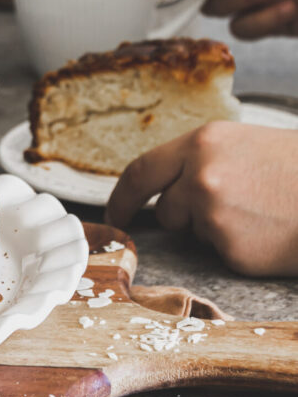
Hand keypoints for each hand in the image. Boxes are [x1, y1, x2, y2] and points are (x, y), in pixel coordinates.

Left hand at [105, 122, 297, 275]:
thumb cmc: (297, 169)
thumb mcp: (244, 144)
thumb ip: (201, 159)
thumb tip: (166, 186)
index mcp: (203, 142)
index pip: (141, 171)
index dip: (123, 197)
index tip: (116, 214)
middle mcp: (201, 175)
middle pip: (167, 209)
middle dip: (187, 215)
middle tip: (229, 209)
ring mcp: (214, 214)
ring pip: (194, 233)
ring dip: (215, 230)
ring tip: (259, 213)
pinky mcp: (233, 249)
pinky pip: (221, 254)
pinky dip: (240, 249)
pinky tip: (268, 232)